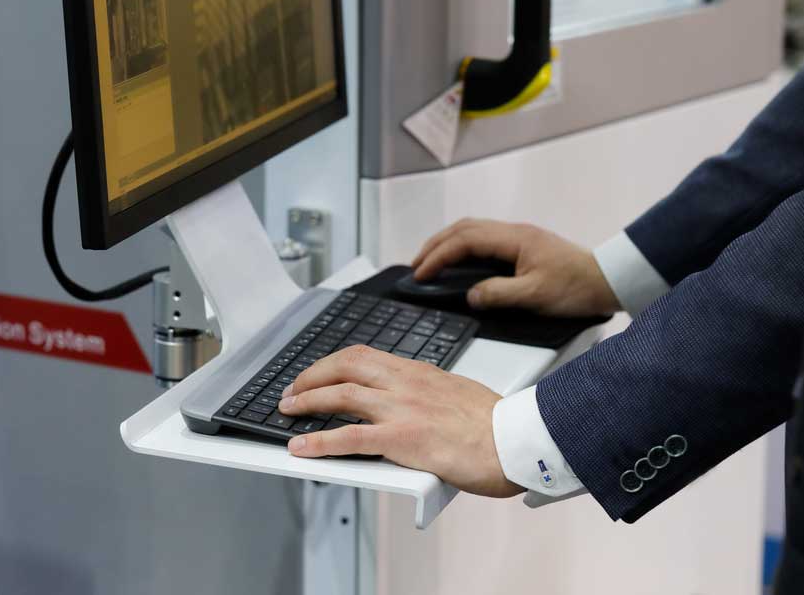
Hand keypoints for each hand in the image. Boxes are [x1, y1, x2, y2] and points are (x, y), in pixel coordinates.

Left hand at [278, 345, 524, 496]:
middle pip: (345, 366)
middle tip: (292, 390)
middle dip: (311, 376)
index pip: (365, 356)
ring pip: (341, 395)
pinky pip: (350, 438)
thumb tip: (414, 404)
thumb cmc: (496, 425)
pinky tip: (300, 448)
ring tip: (287, 410)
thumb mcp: (457, 394)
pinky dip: (319, 441)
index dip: (333, 363)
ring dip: (307, 401)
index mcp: (418, 372)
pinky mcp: (402, 439)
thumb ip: (429, 394)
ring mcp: (402, 409)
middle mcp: (406, 384)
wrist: (516, 441)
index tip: (318, 372)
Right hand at [411, 218, 619, 316]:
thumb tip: (470, 295)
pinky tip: (459, 262)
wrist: (609, 280)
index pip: (463, 241)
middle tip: (416, 265)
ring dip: (447, 243)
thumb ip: (498, 294)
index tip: (421, 274)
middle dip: (435, 245)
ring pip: (472, 230)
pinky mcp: (523, 245)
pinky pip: (483, 239)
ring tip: (430, 261)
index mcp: (513, 239)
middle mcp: (513, 232)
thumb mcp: (535, 296)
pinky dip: (462, 247)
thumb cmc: (578, 286)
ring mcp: (518, 237)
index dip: (438, 257)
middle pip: (462, 229)